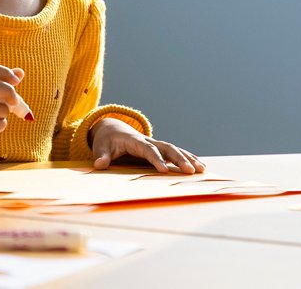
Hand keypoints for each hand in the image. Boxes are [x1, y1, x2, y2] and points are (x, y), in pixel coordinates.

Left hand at [90, 117, 205, 172]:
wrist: (113, 129)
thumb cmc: (107, 141)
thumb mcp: (101, 147)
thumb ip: (101, 156)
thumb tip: (98, 165)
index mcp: (135, 141)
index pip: (149, 150)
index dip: (157, 159)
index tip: (164, 170)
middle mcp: (149, 141)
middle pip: (168, 148)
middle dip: (180, 159)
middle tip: (191, 171)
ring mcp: (156, 144)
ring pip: (175, 149)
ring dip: (189, 158)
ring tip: (202, 169)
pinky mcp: (159, 149)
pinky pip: (176, 152)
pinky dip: (188, 158)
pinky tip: (200, 166)